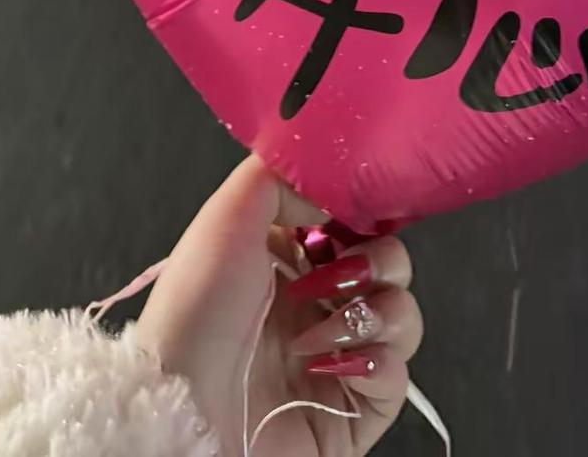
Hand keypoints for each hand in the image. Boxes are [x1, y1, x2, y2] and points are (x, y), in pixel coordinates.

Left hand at [139, 157, 421, 454]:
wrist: (185, 411)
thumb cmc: (192, 316)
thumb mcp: (225, 218)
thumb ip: (283, 177)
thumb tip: (335, 184)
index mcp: (288, 257)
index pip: (354, 221)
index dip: (364, 213)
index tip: (357, 212)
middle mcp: (315, 303)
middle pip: (389, 263)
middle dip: (378, 260)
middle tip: (336, 273)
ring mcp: (338, 355)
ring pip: (402, 316)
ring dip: (373, 313)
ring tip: (318, 333)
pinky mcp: (353, 409)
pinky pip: (398, 377)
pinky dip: (376, 364)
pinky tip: (328, 365)